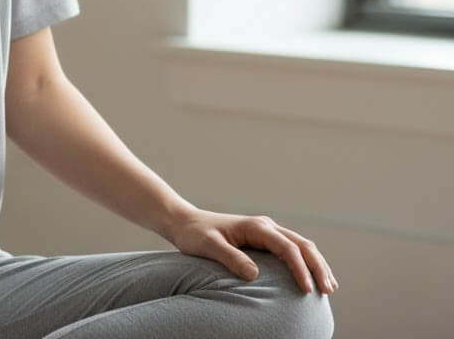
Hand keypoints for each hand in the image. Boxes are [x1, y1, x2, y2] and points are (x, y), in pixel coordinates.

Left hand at [164, 205, 339, 295]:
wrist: (185, 223)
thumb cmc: (195, 234)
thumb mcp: (209, 246)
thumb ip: (230, 258)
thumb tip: (254, 275)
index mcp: (256, 226)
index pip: (287, 247)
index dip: (300, 268)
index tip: (306, 290)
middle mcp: (265, 226)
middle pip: (302, 244)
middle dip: (318, 266)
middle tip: (329, 290)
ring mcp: (266, 232)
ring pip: (301, 246)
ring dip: (316, 264)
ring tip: (329, 287)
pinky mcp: (263, 240)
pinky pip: (292, 250)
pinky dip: (306, 263)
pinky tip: (312, 279)